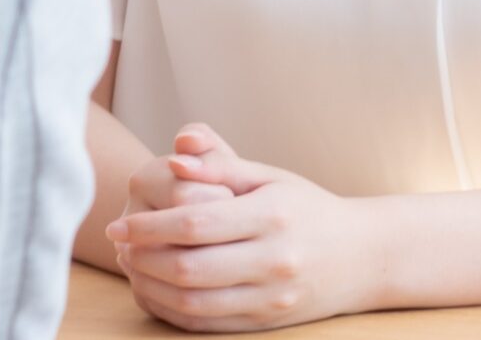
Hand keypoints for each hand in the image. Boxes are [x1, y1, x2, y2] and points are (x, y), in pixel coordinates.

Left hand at [103, 125, 378, 331]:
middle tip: (118, 247)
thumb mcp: (268, 176)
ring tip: (131, 268)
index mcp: (271, 216)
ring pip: (195, 303)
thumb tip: (175, 156)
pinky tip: (155, 293)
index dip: (148, 226)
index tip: (118, 225)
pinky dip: (174, 312)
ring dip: (152, 288)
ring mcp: (273, 298)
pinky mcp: (268, 323)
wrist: (362, 256)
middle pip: (190, 268)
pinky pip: (209, 325)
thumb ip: (220, 164)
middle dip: (143, 259)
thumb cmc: (305, 207)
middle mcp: (275, 261)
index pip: (194, 223)